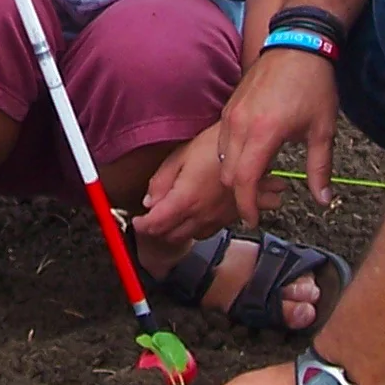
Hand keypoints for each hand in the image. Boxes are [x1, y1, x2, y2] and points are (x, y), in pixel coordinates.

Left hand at [134, 124, 286, 249]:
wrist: (246, 146)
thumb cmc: (214, 145)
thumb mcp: (180, 155)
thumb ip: (161, 181)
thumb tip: (149, 201)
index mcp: (186, 198)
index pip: (156, 224)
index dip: (141, 225)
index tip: (137, 220)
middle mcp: (201, 213)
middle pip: (170, 236)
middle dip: (156, 230)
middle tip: (150, 219)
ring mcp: (216, 218)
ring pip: (188, 238)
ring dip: (175, 232)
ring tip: (169, 219)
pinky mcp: (228, 217)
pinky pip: (206, 233)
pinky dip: (194, 230)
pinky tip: (192, 218)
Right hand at [218, 48, 339, 224]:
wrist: (298, 44)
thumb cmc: (313, 85)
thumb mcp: (322, 130)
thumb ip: (320, 169)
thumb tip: (323, 200)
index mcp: (264, 133)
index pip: (244, 181)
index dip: (247, 206)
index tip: (254, 220)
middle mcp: (240, 124)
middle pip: (227, 173)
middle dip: (238, 195)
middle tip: (256, 205)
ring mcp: (231, 114)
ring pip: (220, 158)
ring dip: (233, 175)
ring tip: (255, 183)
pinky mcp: (229, 107)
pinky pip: (221, 141)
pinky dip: (231, 156)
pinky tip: (251, 158)